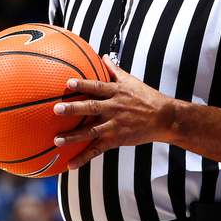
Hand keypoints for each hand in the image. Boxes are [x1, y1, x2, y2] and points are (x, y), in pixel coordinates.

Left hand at [52, 57, 174, 169]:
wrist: (164, 119)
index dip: (83, 84)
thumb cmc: (146, 97)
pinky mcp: (116, 139)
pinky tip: (70, 164)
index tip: (68, 83)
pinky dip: (83, 157)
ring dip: (73, 136)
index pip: (97, 87)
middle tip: (56, 109)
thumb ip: (114, 70)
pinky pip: (97, 150)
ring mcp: (114, 125)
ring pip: (91, 131)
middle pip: (91, 108)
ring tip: (56, 139)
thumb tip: (103, 55)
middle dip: (73, 109)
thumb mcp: (131, 81)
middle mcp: (114, 108)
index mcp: (117, 92)